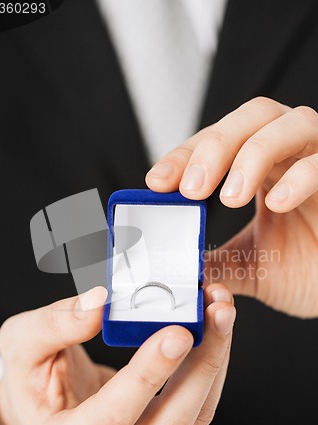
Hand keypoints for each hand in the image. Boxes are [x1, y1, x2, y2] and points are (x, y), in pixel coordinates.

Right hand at [0, 284, 234, 424]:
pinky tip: (215, 335)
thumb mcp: (23, 342)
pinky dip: (212, 371)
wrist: (49, 404)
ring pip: (194, 420)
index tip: (177, 332)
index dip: (148, 375)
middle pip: (168, 424)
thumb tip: (99, 303)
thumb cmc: (32, 376)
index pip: (112, 416)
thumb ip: (54, 323)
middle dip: (201, 364)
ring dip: (215, 363)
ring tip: (222, 314)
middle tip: (217, 314)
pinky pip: (199, 413)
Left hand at [146, 97, 317, 317]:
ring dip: (253, 156)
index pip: (218, 142)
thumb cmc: (304, 270)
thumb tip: (172, 266)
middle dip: (215, 148)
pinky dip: (300, 178)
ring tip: (230, 197)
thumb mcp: (246, 266)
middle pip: (252, 118)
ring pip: (291, 124)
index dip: (185, 156)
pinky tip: (275, 204)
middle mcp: (291, 152)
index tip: (157, 182)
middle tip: (191, 188)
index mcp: (263, 166)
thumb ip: (212, 261)